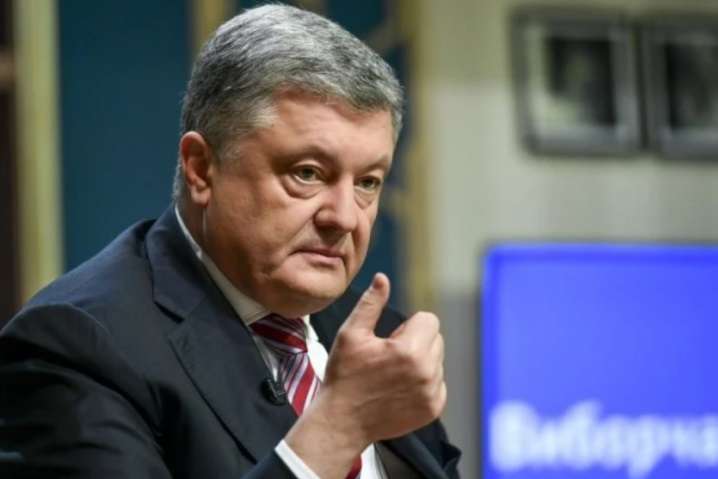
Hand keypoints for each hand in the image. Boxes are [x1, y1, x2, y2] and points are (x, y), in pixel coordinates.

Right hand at [285, 273, 445, 476]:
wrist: (342, 422)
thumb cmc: (344, 376)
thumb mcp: (351, 334)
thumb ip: (371, 304)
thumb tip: (382, 278)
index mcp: (409, 350)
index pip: (428, 319)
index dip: (407, 326)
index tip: (389, 340)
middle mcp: (427, 372)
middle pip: (436, 338)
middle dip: (416, 341)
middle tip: (388, 357)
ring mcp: (432, 393)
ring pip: (437, 361)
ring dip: (421, 361)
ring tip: (392, 374)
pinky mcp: (433, 408)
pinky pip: (438, 383)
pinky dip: (424, 382)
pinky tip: (399, 389)